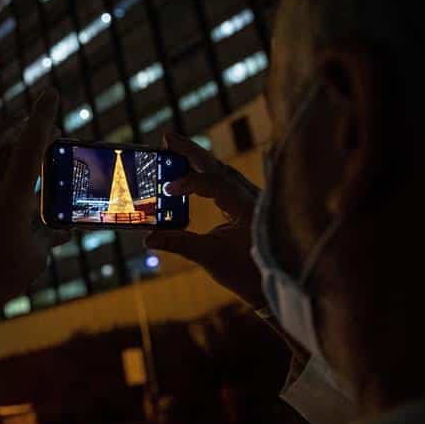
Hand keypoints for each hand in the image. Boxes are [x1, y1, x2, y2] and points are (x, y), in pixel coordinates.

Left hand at [0, 90, 68, 351]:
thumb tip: (65, 230)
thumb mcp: (36, 257)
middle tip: (47, 132)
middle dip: (30, 132)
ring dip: (2, 132)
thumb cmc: (0, 278)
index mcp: (13, 195)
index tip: (50, 93)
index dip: (42, 116)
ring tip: (17, 124)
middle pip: (9, 144)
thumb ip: (51, 236)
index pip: (31, 145)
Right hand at [145, 133, 266, 308]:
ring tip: (175, 148)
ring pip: (223, 171)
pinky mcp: (249, 205)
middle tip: (167, 138)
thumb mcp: (210, 258)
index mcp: (247, 207)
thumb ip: (178, 243)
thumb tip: (148, 238)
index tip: (167, 188)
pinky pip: (226, 181)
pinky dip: (207, 173)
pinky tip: (193, 171)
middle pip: (218, 166)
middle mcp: (251, 197)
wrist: (277, 285)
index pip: (214, 183)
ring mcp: (252, 199)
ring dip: (199, 159)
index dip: (189, 182)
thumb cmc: (247, 273)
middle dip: (191, 151)